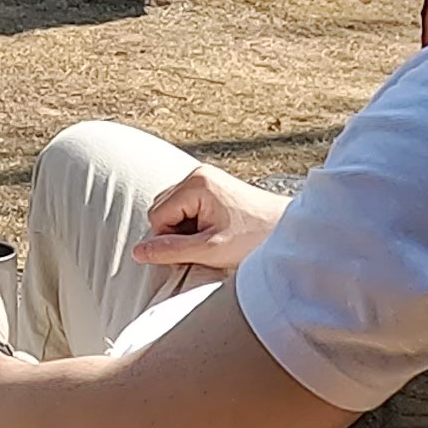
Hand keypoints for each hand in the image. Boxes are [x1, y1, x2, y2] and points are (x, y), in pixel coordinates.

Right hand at [131, 163, 286, 280]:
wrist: (290, 230)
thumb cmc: (255, 239)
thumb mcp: (210, 250)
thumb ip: (170, 250)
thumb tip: (137, 253)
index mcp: (196, 183)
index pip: (157, 217)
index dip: (169, 241)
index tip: (196, 253)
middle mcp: (197, 174)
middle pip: (161, 209)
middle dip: (175, 233)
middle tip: (205, 248)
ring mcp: (205, 177)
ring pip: (171, 209)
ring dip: (184, 229)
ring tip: (212, 241)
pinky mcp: (212, 184)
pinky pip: (185, 206)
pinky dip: (193, 223)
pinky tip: (215, 233)